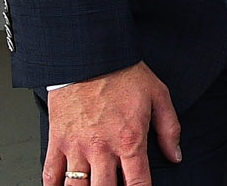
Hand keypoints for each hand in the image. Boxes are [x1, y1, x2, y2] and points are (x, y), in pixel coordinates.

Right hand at [42, 61, 180, 185]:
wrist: (91, 54)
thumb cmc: (123, 73)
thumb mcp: (158, 95)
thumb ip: (169, 129)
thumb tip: (176, 156)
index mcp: (129, 139)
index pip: (137, 184)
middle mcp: (101, 148)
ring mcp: (76, 146)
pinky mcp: (57, 140)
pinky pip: (50, 174)